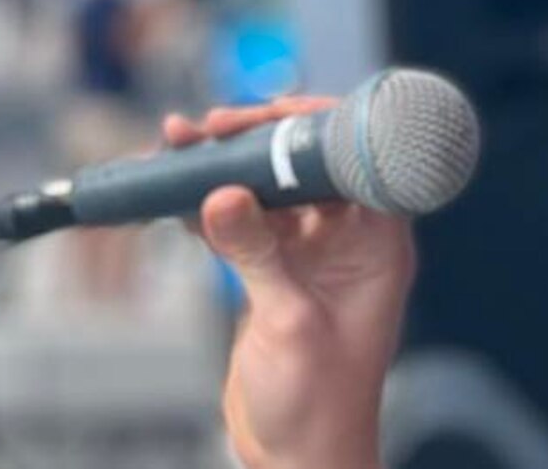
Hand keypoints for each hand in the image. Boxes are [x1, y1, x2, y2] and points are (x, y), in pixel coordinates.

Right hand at [166, 97, 414, 468]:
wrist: (298, 457)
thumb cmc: (319, 403)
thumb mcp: (288, 323)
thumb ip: (257, 256)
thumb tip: (221, 196)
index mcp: (376, 243)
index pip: (356, 161)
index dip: (315, 128)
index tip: (268, 113)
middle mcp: (348, 240)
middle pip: (305, 165)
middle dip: (255, 139)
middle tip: (209, 127)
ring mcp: (310, 254)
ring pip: (266, 188)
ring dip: (223, 166)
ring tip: (177, 142)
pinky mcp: (274, 271)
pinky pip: (241, 221)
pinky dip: (207, 203)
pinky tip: (171, 188)